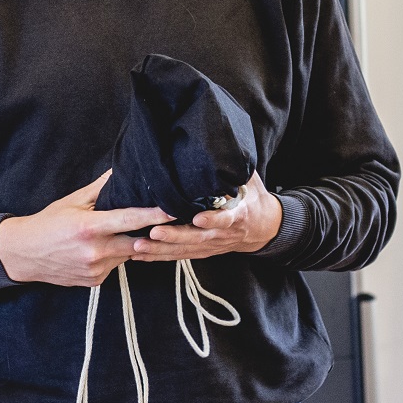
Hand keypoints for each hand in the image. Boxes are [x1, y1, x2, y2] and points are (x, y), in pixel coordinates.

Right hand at [0, 172, 169, 286]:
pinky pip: (116, 265)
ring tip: (121, 232)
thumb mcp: (73, 201)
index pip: (130, 219)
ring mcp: (96, 269)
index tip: (174, 209)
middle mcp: (95, 251)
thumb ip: (101, 188)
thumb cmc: (48, 223)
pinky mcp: (95, 281)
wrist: (24, 254)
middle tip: (161, 221)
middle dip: (148, 232)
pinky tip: (103, 247)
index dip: (155, 215)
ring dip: (130, 243)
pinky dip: (116, 255)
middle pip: (137, 241)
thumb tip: (121, 170)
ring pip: (128, 254)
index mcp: (89, 227)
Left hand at [130, 170, 282, 262]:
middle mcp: (224, 233)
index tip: (198, 218)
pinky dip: (159, 256)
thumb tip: (220, 146)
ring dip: (161, 250)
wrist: (264, 227)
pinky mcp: (203, 252)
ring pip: (185, 250)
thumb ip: (234, 169)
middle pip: (199, 238)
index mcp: (239, 215)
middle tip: (154, 233)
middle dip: (175, 237)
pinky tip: (139, 255)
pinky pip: (180, 256)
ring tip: (138, 246)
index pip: (227, 219)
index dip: (213, 219)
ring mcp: (212, 245)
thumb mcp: (249, 180)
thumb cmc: (252, 197)